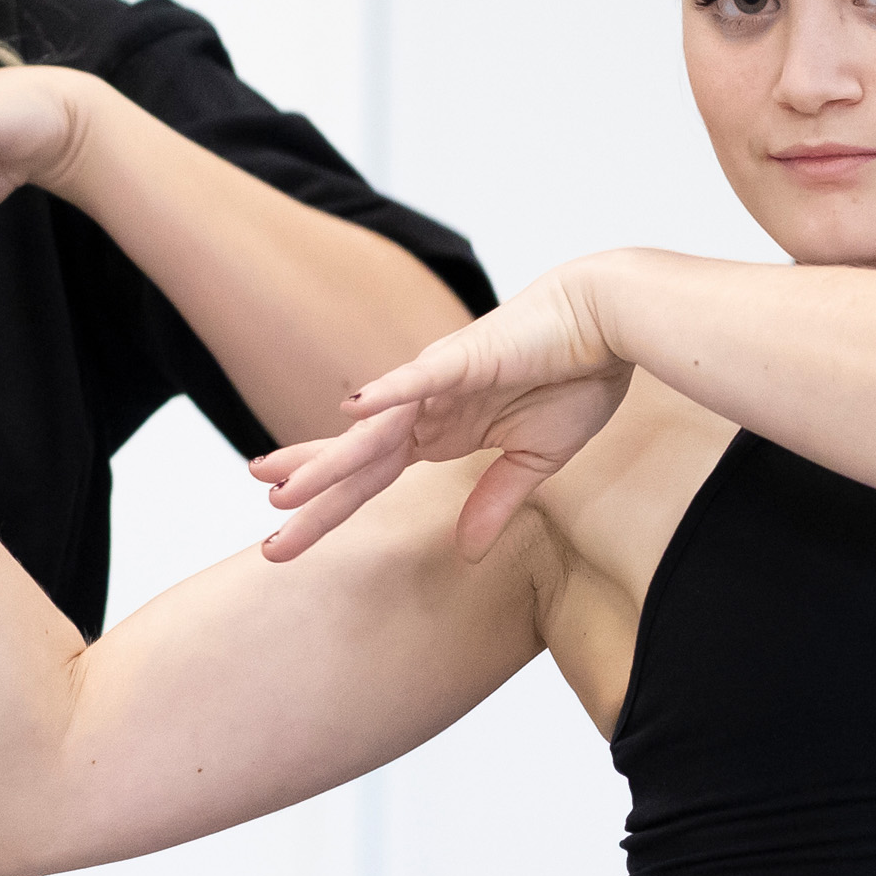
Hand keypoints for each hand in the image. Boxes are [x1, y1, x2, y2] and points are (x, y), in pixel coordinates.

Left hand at [261, 267, 631, 558]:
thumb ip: (494, 502)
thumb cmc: (577, 378)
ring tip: (279, 488)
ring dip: (328, 460)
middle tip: (266, 530)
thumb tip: (468, 552)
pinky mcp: (465, 357)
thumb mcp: (535, 461)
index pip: (371, 476)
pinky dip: (387, 393)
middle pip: (356, 461)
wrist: (608, 322)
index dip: (329, 505)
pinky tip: (351, 411)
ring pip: (372, 431)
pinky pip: (418, 378)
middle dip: (310, 493)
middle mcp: (426, 409)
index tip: (284, 535)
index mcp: (441, 433)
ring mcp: (439, 382)